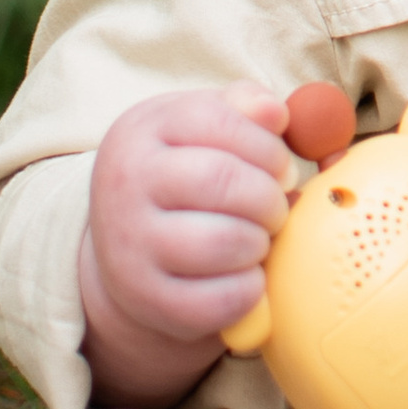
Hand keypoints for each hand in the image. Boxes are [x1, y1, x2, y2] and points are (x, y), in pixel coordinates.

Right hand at [78, 88, 305, 408]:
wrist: (125, 249)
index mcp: (141, 130)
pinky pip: (221, 299)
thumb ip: (249, 109)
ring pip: (224, 242)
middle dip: (269, 197)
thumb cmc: (184, 178)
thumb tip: (277, 113)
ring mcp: (129, 245)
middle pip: (222, 180)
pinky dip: (251, 289)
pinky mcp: (146, 299)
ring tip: (258, 239)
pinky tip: (246, 274)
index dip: (268, 146)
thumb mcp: (204, 130)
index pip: (219, 122)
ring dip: (261, 242)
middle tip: (276, 208)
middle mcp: (125, 183)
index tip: (282, 168)